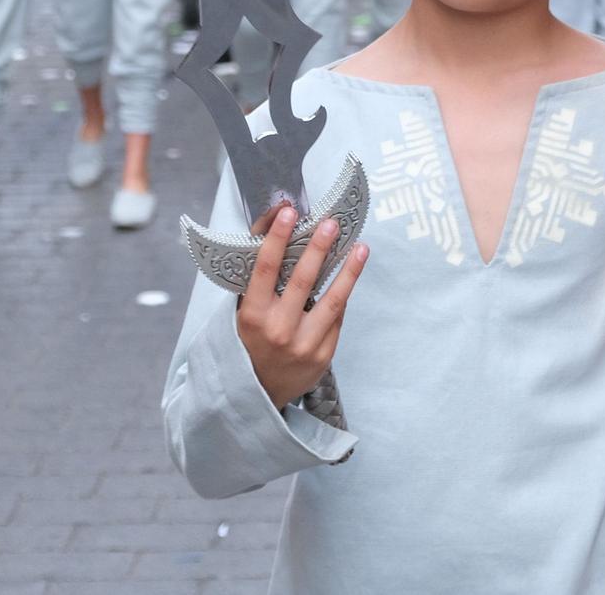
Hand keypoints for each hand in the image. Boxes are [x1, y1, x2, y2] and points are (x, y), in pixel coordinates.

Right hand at [236, 205, 368, 408]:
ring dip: (349, 272)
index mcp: (252, 316)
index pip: (265, 269)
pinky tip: (349, 277)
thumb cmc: (250, 342)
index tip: (288, 212)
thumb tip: (278, 230)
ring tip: (361, 248)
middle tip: (332, 223)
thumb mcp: (244, 312)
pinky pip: (336, 319)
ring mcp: (303, 345)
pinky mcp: (323, 355)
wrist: (257, 393)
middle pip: (303, 281)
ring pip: (332, 301)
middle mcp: (278, 331)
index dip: (277, 238)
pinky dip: (342, 297)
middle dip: (319, 248)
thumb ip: (260, 278)